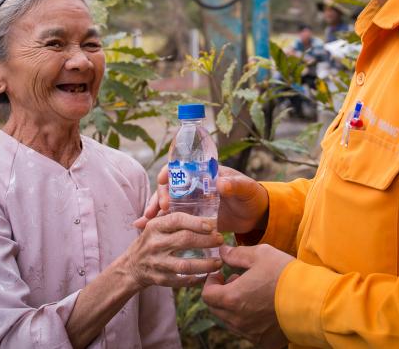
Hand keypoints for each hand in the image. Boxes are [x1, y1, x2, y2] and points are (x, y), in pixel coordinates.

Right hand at [123, 212, 222, 288]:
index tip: (212, 225)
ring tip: (219, 262)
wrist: (131, 266)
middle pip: (185, 240)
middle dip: (207, 240)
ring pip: (185, 265)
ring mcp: (157, 263)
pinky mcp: (160, 279)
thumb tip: (204, 212)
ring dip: (206, 264)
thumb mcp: (156, 226)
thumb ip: (174, 218)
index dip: (196, 222)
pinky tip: (208, 275)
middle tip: (221, 240)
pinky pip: (182, 280)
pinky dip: (197, 279)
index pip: (177, 220)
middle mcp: (155, 244)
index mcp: (155, 226)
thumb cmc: (151, 241)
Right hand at [134, 165, 268, 234]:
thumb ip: (235, 185)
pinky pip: (173, 221)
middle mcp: (193, 187)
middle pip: (169, 188)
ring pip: (167, 205)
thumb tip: (221, 183)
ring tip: (144, 223)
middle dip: (159, 197)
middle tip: (158, 210)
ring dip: (154, 212)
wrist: (255, 215)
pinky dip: (159, 224)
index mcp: (204, 174)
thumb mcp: (245, 188)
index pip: (180, 168)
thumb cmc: (250, 196)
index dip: (169, 172)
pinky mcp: (191, 220)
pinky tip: (144, 230)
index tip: (162, 181)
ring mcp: (191, 204)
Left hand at [202, 244, 291, 347]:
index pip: (207, 295)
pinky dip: (247, 319)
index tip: (221, 273)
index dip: (211, 282)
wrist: (312, 300)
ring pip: (230, 320)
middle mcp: (238, 319)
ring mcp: (250, 332)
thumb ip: (237, 254)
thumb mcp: (261, 254)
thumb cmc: (285, 274)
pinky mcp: (263, 341)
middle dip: (220, 293)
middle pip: (216, 309)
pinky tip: (261, 306)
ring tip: (251, 292)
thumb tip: (222, 251)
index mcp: (232, 298)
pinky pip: (246, 331)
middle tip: (236, 280)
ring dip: (233, 306)